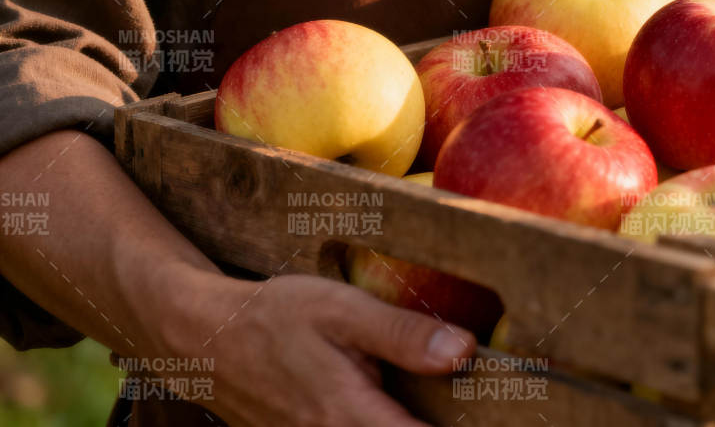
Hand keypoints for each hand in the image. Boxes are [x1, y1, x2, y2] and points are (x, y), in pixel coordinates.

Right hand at [179, 273, 474, 426]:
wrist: (204, 337)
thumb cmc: (275, 316)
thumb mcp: (343, 310)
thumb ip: (403, 334)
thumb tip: (463, 352)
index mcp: (349, 415)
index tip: (499, 416)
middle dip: (439, 426)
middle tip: (478, 410)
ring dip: (407, 424)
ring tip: (444, 408)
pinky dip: (383, 425)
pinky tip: (396, 405)